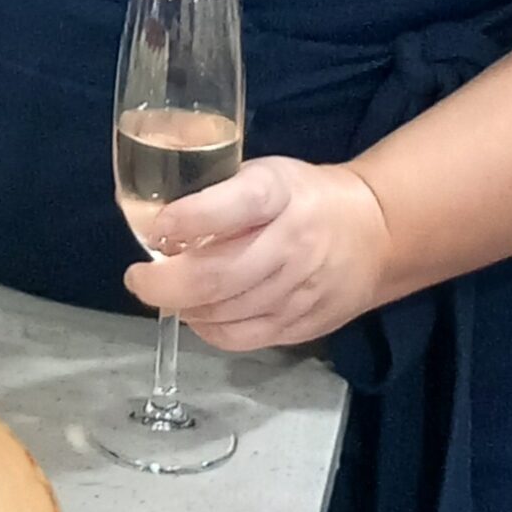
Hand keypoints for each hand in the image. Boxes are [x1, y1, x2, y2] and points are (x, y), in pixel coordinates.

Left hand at [123, 157, 392, 350]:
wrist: (374, 233)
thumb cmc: (303, 195)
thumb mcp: (265, 173)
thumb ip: (216, 191)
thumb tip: (149, 213)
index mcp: (279, 194)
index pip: (232, 207)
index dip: (187, 219)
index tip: (155, 230)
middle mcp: (291, 244)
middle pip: (218, 277)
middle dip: (164, 283)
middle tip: (137, 278)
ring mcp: (299, 290)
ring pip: (225, 312)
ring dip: (183, 306)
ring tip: (166, 292)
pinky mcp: (303, 324)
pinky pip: (243, 337)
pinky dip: (209, 329)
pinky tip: (197, 314)